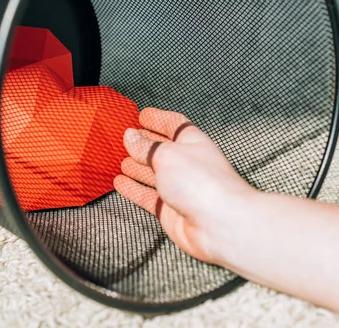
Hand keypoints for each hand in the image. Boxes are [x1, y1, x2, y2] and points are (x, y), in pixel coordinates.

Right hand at [114, 107, 257, 264]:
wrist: (219, 224)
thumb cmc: (203, 183)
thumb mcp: (167, 154)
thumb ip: (146, 146)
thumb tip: (130, 136)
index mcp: (193, 143)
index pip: (174, 125)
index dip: (158, 118)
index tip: (142, 115)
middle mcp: (188, 164)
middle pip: (162, 150)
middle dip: (143, 144)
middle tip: (124, 139)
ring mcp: (180, 188)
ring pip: (153, 174)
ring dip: (136, 168)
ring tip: (119, 161)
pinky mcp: (171, 210)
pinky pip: (147, 197)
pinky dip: (133, 189)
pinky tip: (120, 183)